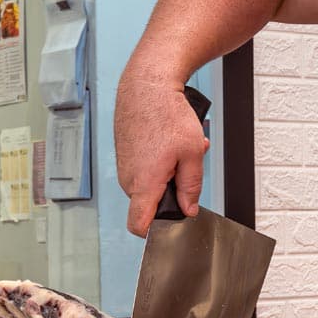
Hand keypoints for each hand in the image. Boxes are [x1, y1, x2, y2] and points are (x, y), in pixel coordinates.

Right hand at [114, 79, 208, 236]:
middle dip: (171, 192)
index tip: (168, 227)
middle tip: (186, 169)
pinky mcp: (125, 155)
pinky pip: (143, 169)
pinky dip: (158, 162)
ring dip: (167, 174)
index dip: (154, 232)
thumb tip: (188, 209)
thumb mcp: (192, 152)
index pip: (138, 225)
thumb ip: (191, 186)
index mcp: (144, 183)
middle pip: (150, 204)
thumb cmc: (166, 113)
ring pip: (149, 184)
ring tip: (180, 151)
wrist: (146, 85)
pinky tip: (168, 144)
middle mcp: (129, 179)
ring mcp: (124, 167)